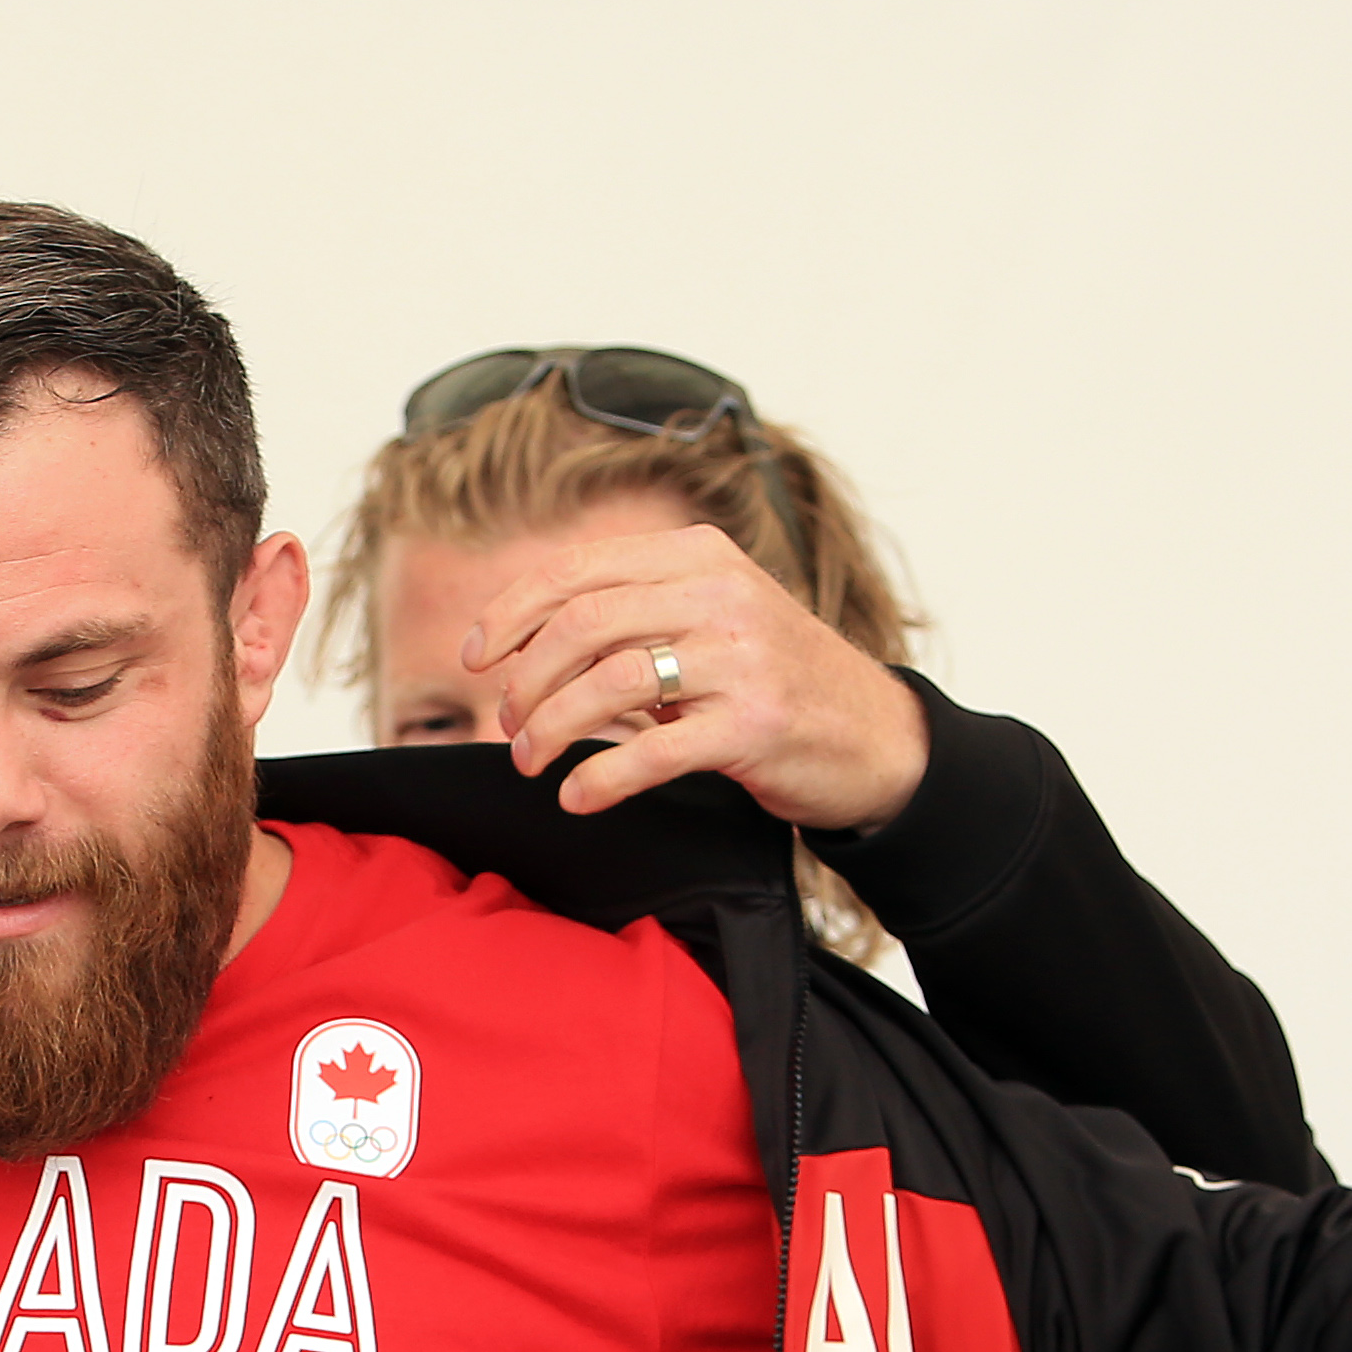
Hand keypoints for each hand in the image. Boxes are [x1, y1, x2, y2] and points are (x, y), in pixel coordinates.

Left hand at [461, 525, 930, 832]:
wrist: (875, 736)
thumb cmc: (772, 680)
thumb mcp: (709, 618)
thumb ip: (632, 614)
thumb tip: (522, 639)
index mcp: (699, 556)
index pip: (578, 570)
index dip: (511, 612)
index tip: (476, 656)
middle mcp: (722, 594)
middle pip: (583, 623)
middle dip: (526, 678)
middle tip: (509, 722)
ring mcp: (743, 658)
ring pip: (610, 681)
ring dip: (551, 727)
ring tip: (531, 760)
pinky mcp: (756, 725)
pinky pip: (654, 751)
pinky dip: (600, 777)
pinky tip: (577, 795)